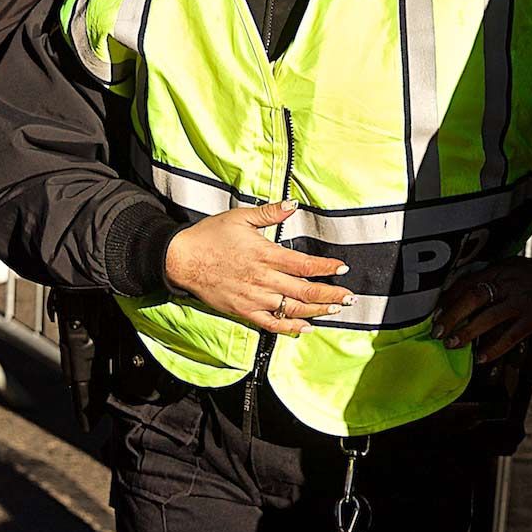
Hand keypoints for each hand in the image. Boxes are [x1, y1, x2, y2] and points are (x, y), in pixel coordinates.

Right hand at [163, 202, 351, 335]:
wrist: (182, 259)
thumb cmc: (210, 236)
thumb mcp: (240, 217)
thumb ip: (269, 213)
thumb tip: (293, 204)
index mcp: (265, 254)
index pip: (304, 264)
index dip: (325, 267)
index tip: (342, 268)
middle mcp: (263, 278)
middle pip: (304, 290)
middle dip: (330, 294)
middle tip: (349, 297)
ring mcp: (254, 297)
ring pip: (292, 308)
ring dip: (316, 310)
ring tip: (335, 310)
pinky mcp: (243, 310)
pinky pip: (271, 323)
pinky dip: (290, 327)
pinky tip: (305, 327)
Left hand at [429, 259, 531, 364]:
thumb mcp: (513, 267)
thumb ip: (492, 277)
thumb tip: (464, 294)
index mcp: (500, 269)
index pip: (467, 281)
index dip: (449, 298)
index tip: (434, 313)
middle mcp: (508, 283)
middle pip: (473, 297)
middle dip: (452, 315)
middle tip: (437, 331)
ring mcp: (521, 301)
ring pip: (489, 318)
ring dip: (467, 333)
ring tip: (452, 344)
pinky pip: (510, 336)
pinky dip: (494, 348)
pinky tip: (481, 358)